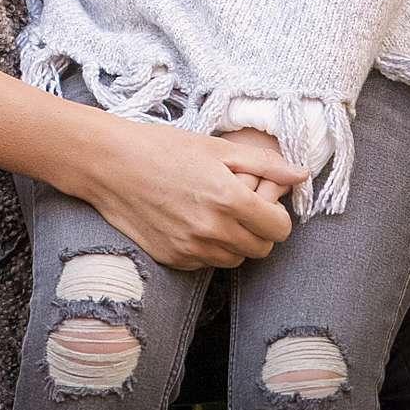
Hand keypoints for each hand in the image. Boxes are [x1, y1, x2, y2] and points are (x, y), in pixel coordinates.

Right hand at [79, 110, 305, 270]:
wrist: (108, 163)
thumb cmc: (161, 147)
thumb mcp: (215, 147)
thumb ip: (263, 164)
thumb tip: (301, 174)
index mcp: (230, 199)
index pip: (280, 228)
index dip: (275, 214)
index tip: (260, 201)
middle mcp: (214, 230)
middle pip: (262, 248)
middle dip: (257, 229)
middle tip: (236, 206)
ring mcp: (192, 248)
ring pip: (235, 259)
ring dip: (233, 241)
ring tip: (211, 213)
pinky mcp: (174, 259)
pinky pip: (207, 262)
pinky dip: (207, 248)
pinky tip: (189, 222)